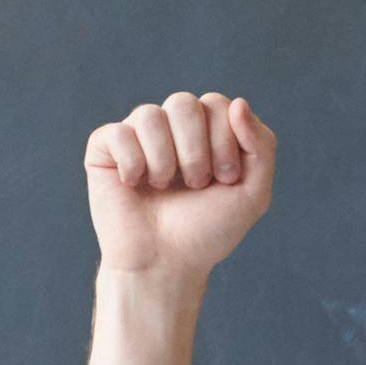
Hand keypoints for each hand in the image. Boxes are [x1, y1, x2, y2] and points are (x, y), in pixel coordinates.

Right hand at [86, 90, 276, 277]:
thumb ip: (261, 145)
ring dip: (166, 161)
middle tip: (196, 185)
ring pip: (150, 115)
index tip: (224, 179)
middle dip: (196, 151)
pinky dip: (134, 164)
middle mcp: (171, 127)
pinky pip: (119, 133)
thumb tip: (238, 102)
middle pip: (184, 103)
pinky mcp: (104, 147)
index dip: (225, 141)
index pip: (218, 104)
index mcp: (206, 131)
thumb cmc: (208, 230)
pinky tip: (135, 184)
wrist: (167, 262)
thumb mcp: (253, 193)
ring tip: (164, 187)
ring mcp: (136, 134)